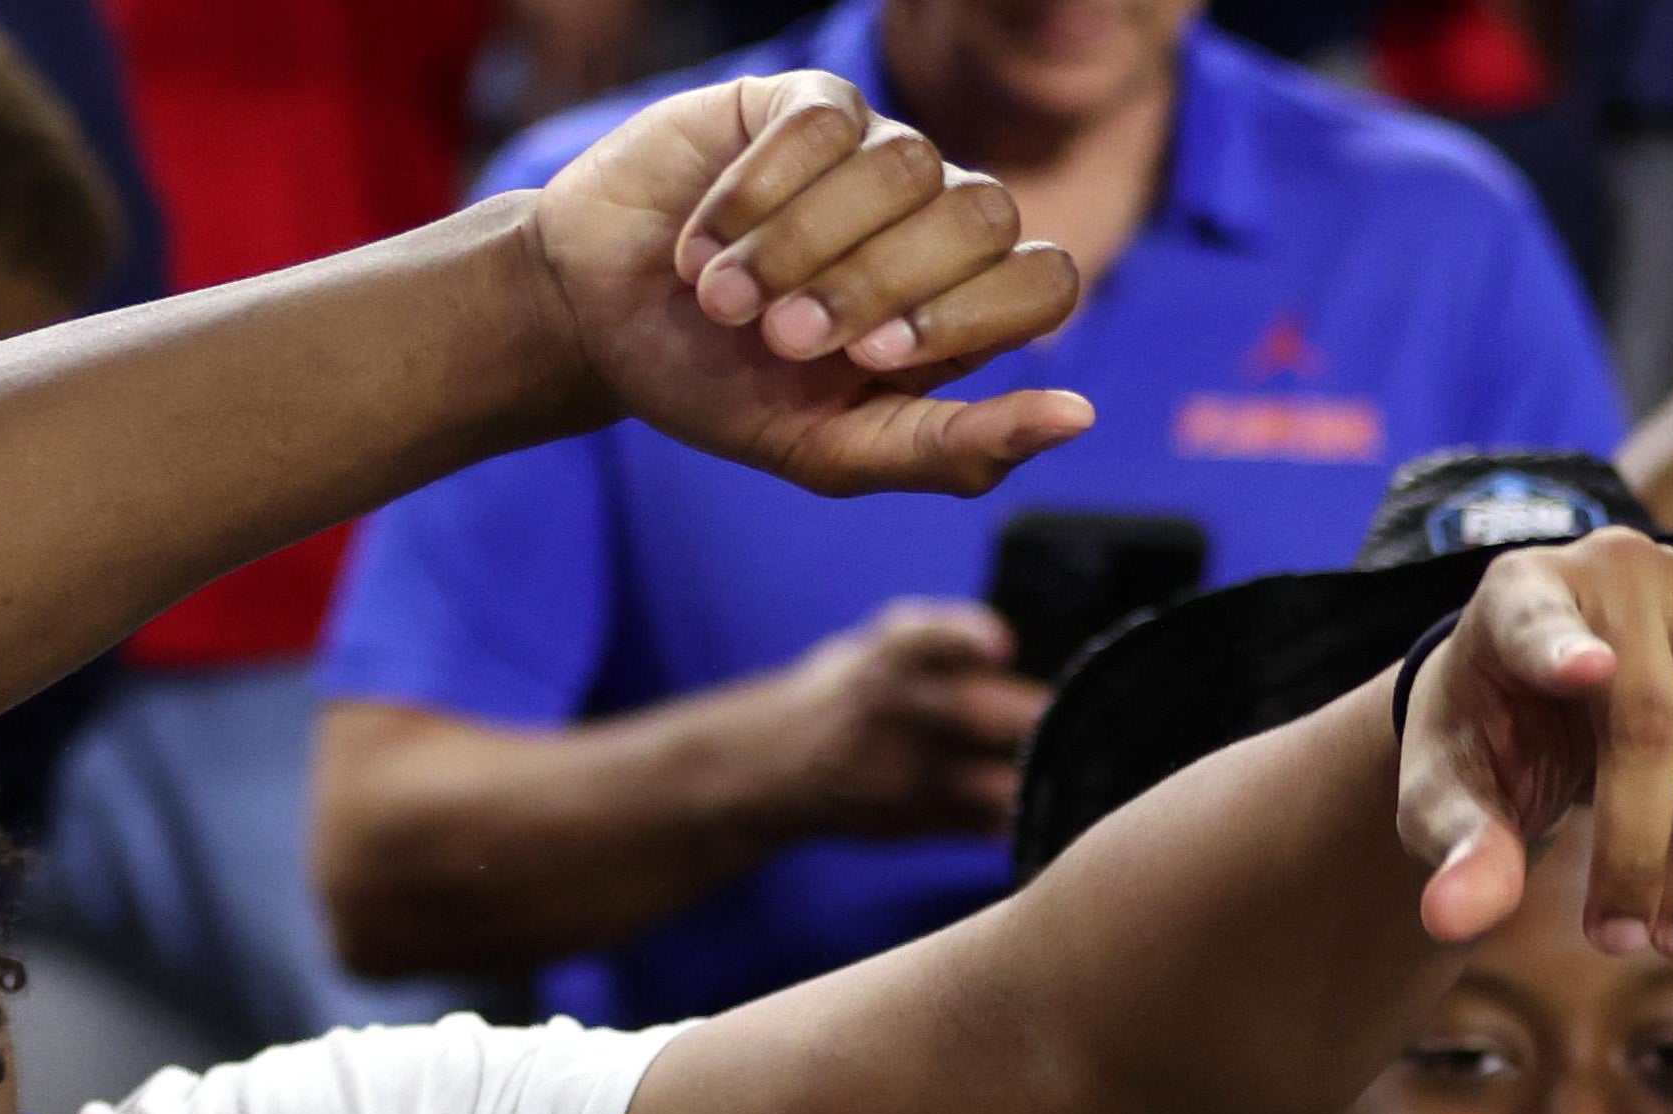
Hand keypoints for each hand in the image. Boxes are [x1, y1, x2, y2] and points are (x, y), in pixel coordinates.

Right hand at [535, 70, 1096, 499]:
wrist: (595, 328)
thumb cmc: (718, 389)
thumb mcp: (828, 451)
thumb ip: (950, 450)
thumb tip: (1078, 418)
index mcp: (959, 307)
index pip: (1044, 281)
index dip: (968, 312)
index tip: (869, 358)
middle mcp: (933, 219)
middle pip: (983, 214)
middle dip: (875, 286)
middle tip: (783, 340)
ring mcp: (875, 152)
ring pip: (904, 164)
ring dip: (803, 247)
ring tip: (726, 304)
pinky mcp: (806, 102)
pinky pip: (825, 122)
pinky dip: (758, 192)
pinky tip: (704, 243)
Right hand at [741, 597, 1054, 844]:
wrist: (774, 766)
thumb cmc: (846, 693)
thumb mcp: (871, 647)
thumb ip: (936, 640)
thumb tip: (1019, 652)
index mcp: (883, 660)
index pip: (922, 638)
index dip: (964, 636)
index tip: (1002, 646)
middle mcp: (888, 714)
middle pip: (974, 714)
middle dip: (1035, 716)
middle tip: (1082, 713)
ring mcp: (896, 776)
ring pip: (986, 781)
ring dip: (1036, 775)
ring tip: (1071, 763)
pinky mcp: (905, 821)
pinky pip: (979, 824)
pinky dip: (1016, 815)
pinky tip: (1043, 804)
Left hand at [1398, 533, 1672, 959]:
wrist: (1550, 686)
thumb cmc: (1491, 739)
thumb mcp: (1446, 792)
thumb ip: (1454, 844)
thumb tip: (1457, 919)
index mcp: (1516, 594)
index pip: (1531, 622)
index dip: (1559, 649)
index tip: (1588, 672)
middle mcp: (1618, 570)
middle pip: (1649, 722)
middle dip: (1640, 849)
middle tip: (1622, 941)